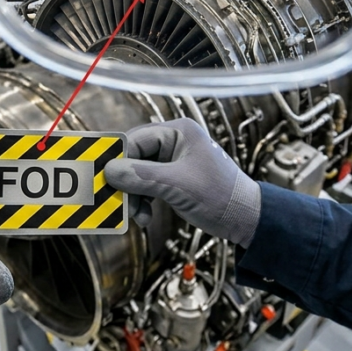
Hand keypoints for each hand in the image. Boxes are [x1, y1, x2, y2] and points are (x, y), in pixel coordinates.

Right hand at [105, 118, 261, 247]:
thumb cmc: (222, 195)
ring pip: (138, 173)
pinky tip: (144, 215)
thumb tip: (111, 171)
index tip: (106, 179)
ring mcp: (173, 160)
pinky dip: (142, 200)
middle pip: (134, 157)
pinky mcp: (172, 177)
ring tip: (137, 214)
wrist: (245, 218)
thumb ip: (142, 177)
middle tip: (119, 200)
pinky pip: (146, 184)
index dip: (119, 160)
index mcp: (179, 132)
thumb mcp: (178, 185)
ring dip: (133, 194)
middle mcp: (174, 142)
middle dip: (126, 181)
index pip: (136, 140)